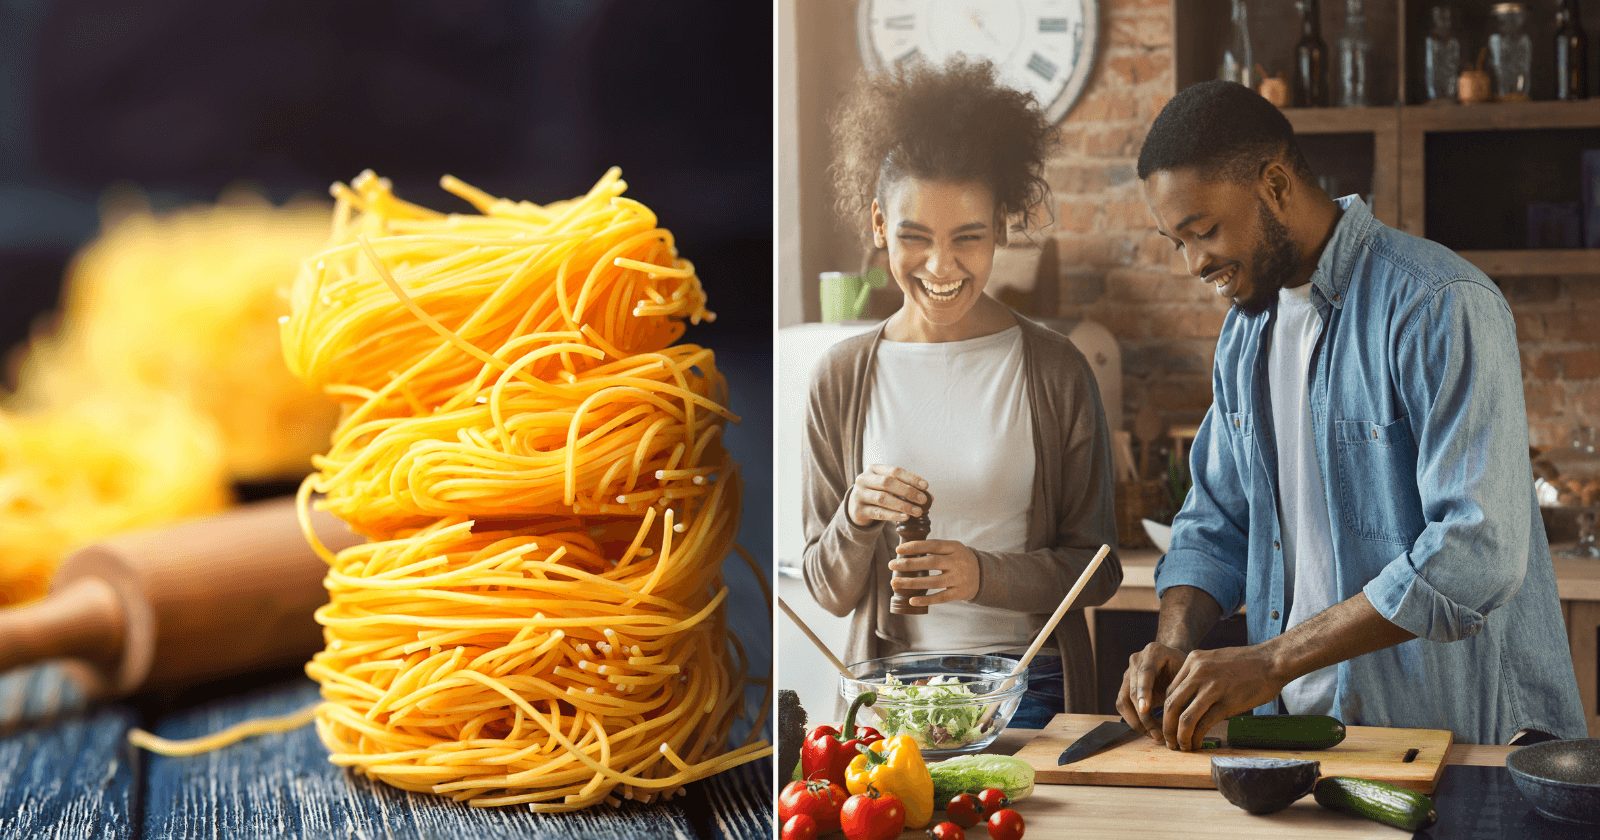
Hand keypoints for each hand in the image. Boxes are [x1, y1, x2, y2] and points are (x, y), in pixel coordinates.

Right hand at [846, 464, 927, 527]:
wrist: (856, 507)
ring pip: (883, 498)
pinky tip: (905, 517)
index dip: (911, 478)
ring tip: (917, 511)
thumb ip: (905, 488)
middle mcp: (863, 479)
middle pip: (888, 483)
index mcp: (873, 469)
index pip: (894, 471)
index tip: (926, 486)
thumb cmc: (878, 494)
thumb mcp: (888, 487)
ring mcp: (859, 495)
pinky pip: (878, 513)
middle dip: (908, 491)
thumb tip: (930, 496)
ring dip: (903, 505)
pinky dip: (893, 515)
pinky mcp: (858, 511)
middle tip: (923, 500)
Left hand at [887, 540, 977, 605]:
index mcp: (954, 547)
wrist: (983, 575)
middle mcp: (957, 562)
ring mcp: (959, 578)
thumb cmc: (959, 559)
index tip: (898, 550)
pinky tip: (911, 600)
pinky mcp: (959, 593)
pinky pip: (940, 597)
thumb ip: (935, 548)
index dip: (915, 547)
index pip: (932, 545)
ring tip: (894, 583)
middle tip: (891, 565)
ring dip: (911, 583)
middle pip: (930, 563)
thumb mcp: (952, 548)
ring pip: (932, 582)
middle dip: (908, 564)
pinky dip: (925, 599)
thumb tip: (906, 550)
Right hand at [1115, 643, 1185, 739]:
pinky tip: (1148, 730)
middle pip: (1132, 690)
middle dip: (1143, 715)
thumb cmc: (1186, 668)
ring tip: (1154, 735)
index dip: (1144, 692)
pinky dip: (1133, 720)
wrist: (1175, 660)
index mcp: (1153, 652)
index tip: (1145, 709)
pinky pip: (1122, 705)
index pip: (1145, 673)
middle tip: (1158, 734)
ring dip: (1137, 721)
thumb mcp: (1188, 673)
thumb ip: (1182, 689)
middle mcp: (1136, 660)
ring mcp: (1128, 672)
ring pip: (1123, 700)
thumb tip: (1182, 716)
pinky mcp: (1124, 685)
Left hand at [1160, 644, 1287, 750]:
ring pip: (1184, 718)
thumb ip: (1199, 675)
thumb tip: (1188, 698)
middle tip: (1169, 741)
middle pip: (1171, 705)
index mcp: (1193, 660)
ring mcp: (1212, 688)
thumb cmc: (1247, 663)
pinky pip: (1204, 724)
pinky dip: (1197, 738)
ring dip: (1180, 736)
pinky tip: (1197, 744)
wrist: (1273, 661)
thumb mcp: (1215, 660)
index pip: (1169, 691)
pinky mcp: (1227, 702)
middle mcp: (1198, 673)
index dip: (1166, 712)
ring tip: (1182, 747)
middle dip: (1167, 727)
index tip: (1169, 724)